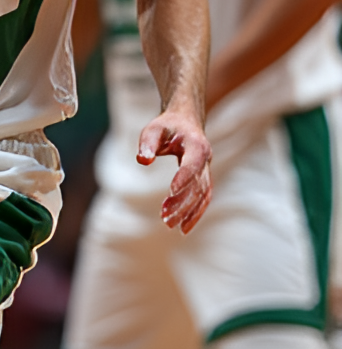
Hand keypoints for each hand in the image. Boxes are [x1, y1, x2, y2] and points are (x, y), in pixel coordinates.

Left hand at [137, 108, 212, 233]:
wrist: (185, 121)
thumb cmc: (167, 125)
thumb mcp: (154, 128)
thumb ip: (147, 142)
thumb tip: (142, 160)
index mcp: (196, 145)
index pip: (192, 165)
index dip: (183, 179)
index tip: (171, 193)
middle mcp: (206, 160)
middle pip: (198, 186)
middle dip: (183, 203)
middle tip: (165, 218)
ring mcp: (207, 171)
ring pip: (202, 196)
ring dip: (188, 212)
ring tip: (170, 224)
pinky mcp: (204, 179)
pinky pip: (203, 199)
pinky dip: (195, 214)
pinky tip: (183, 227)